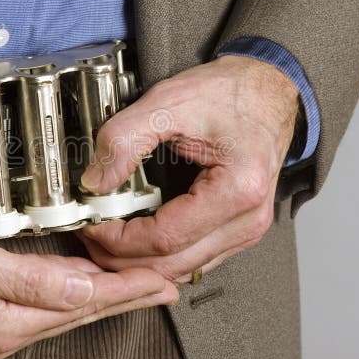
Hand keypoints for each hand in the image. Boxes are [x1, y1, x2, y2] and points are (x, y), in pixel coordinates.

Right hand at [0, 211, 177, 358]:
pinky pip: (41, 309)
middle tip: (164, 287)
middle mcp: (1, 334)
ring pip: (63, 313)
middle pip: (79, 314)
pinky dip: (70, 297)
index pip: (82, 304)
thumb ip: (27, 278)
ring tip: (134, 290)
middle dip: (126, 299)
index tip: (161, 281)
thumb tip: (81, 288)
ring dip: (102, 299)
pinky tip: (80, 289)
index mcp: (3, 322)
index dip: (127, 290)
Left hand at [79, 55, 298, 282]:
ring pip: (183, 271)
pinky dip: (161, 257)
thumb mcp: (168, 103)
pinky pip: (194, 259)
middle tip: (90, 239)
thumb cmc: (231, 93)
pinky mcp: (239, 229)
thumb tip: (95, 180)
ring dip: (140, 264)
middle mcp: (248, 219)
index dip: (119, 239)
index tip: (93, 225)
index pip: (164, 239)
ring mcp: (247, 229)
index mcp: (237, 189)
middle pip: (172, 266)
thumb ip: (124, 139)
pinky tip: (137, 240)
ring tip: (108, 240)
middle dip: (122, 260)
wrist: (268, 88)